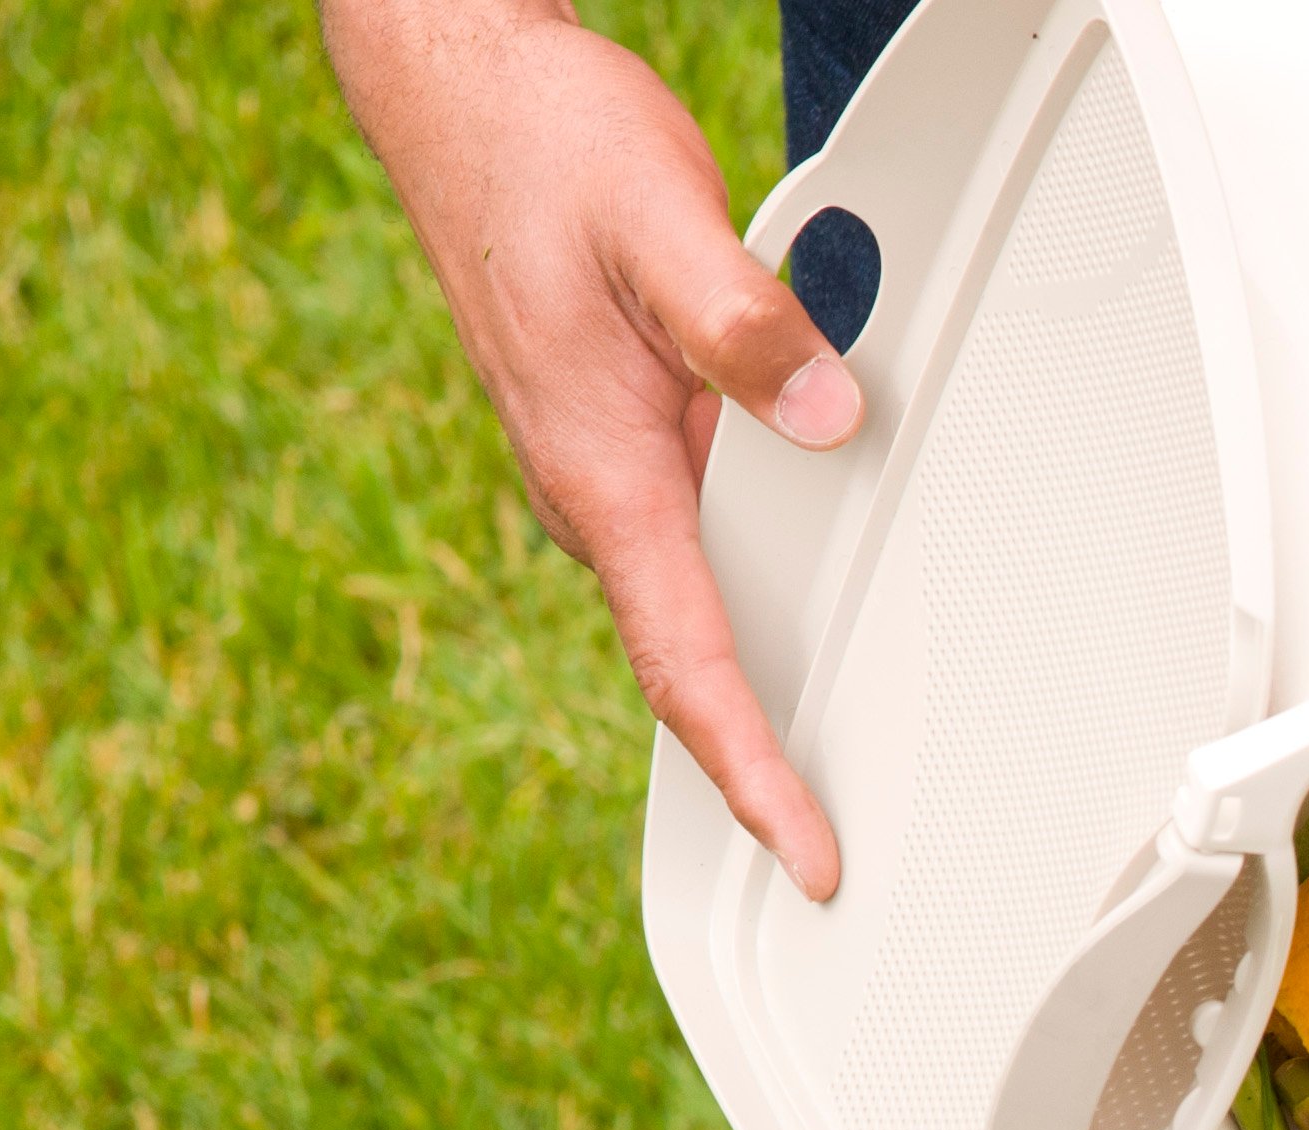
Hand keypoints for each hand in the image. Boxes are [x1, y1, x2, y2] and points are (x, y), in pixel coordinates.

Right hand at [326, 0, 859, 897]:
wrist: (461, 93)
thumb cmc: (543, 147)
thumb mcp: (658, 219)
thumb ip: (745, 325)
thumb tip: (832, 418)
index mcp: (601, 473)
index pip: (689, 666)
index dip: (753, 774)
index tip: (805, 856)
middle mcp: (594, 492)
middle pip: (695, 664)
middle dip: (763, 765)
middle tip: (841, 855)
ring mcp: (604, 472)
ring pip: (701, 604)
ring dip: (766, 682)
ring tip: (847, 770)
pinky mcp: (621, 440)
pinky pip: (698, 541)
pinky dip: (756, 592)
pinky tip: (813, 609)